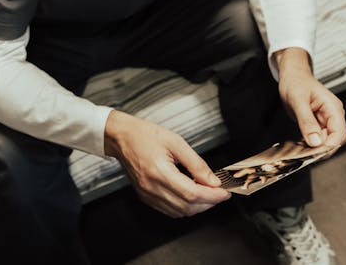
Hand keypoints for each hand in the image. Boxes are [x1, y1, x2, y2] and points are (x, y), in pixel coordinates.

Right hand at [103, 110, 230, 216]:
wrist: (120, 136)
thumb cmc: (144, 134)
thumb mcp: (175, 142)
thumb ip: (196, 163)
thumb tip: (212, 180)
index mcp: (159, 172)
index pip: (192, 193)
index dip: (212, 196)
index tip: (225, 192)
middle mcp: (151, 187)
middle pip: (187, 207)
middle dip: (208, 202)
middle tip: (219, 192)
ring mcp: (147, 194)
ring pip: (179, 212)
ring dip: (197, 206)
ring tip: (207, 193)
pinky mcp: (145, 197)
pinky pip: (169, 210)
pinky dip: (184, 207)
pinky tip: (190, 195)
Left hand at [276, 48, 345, 148]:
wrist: (292, 76)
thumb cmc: (296, 82)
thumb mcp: (298, 100)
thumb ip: (306, 121)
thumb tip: (315, 142)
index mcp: (333, 108)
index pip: (339, 134)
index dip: (329, 146)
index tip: (314, 152)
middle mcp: (333, 116)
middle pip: (335, 140)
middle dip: (323, 149)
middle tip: (306, 154)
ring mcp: (326, 120)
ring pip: (326, 141)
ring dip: (315, 148)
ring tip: (301, 150)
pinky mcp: (317, 124)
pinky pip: (317, 139)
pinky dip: (310, 144)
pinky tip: (300, 145)